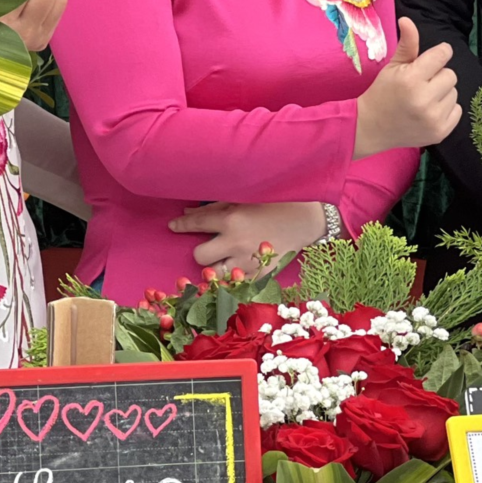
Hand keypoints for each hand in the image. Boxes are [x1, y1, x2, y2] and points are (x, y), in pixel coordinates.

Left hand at [169, 201, 325, 275]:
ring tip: (223, 263)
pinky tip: (236, 275)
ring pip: (215, 275)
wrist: (308, 219)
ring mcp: (247, 262)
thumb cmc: (276, 203)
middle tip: (210, 247)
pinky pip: (237, 285)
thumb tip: (188, 211)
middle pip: (199, 255)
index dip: (181, 225)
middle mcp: (235, 242)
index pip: (195, 224)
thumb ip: (216, 206)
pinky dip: (234, 280)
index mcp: (231, 219)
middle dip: (201, 251)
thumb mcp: (244, 197)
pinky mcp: (260, 276)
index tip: (173, 226)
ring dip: (216, 268)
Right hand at [353, 17, 460, 157]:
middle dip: (437, 76)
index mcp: (411, 79)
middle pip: (450, 75)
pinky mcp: (440, 133)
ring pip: (454, 93)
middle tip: (420, 84)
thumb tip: (407, 19)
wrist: (371, 127)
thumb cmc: (382, 92)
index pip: (442, 55)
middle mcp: (424, 100)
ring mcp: (433, 119)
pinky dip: (446, 109)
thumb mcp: (392, 66)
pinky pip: (457, 110)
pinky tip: (428, 112)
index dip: (439, 54)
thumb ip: (406, 44)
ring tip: (422, 99)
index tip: (432, 59)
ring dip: (442, 93)